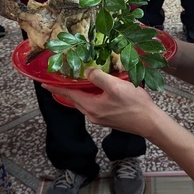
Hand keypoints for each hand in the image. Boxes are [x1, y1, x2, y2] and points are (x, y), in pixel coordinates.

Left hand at [43, 68, 160, 136]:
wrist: (150, 122)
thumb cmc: (134, 104)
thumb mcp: (115, 86)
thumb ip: (98, 77)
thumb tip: (87, 71)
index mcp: (91, 107)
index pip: (69, 95)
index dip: (56, 88)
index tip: (44, 83)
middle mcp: (93, 115)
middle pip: (76, 99)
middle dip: (67, 89)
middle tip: (61, 78)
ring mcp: (101, 118)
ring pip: (85, 102)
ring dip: (80, 91)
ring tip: (78, 80)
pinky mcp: (109, 118)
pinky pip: (94, 104)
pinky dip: (90, 95)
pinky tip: (97, 88)